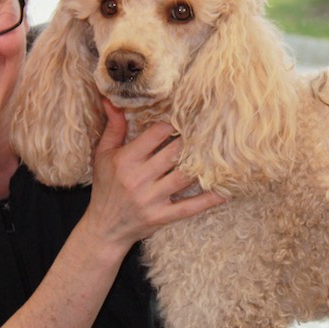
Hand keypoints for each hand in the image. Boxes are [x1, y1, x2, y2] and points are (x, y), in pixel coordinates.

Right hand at [84, 100, 225, 247]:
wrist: (104, 228)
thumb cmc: (105, 187)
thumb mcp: (103, 155)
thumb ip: (113, 127)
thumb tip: (111, 99)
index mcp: (126, 159)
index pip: (157, 133)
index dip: (173, 123)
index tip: (185, 117)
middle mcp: (139, 178)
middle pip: (174, 152)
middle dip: (192, 140)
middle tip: (211, 129)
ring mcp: (152, 199)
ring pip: (185, 176)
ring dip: (204, 164)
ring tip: (221, 152)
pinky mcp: (162, 217)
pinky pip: (190, 207)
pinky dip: (209, 200)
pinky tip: (226, 191)